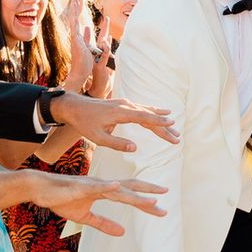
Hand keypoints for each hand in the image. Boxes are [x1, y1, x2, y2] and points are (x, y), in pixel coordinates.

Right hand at [7, 169, 166, 234]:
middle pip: (130, 189)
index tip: (162, 209)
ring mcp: (92, 184)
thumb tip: (122, 232)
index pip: (129, 196)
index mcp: (104, 191)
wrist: (40, 189)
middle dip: (148, 195)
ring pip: (118, 189)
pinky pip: (96, 187)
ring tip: (152, 199)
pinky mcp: (80, 187)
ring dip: (135, 194)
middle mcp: (102, 185)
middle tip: (166, 202)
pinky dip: (107, 186)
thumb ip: (104, 224)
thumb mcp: (85, 217)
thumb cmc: (62, 199)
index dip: (145, 201)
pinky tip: (117, 186)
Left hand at [48, 92, 179, 151]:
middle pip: (149, 116)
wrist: (74, 107)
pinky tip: (160, 114)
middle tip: (177, 137)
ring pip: (147, 112)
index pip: (144, 117)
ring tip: (174, 127)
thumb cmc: (84, 123)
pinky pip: (141, 109)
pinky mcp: (123, 105)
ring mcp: (125, 104)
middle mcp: (125, 106)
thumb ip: (117, 143)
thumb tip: (135, 148)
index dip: (159, 122)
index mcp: (120, 113)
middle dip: (164, 127)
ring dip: (160, 120)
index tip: (172, 125)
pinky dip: (152, 112)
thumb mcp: (98, 138)